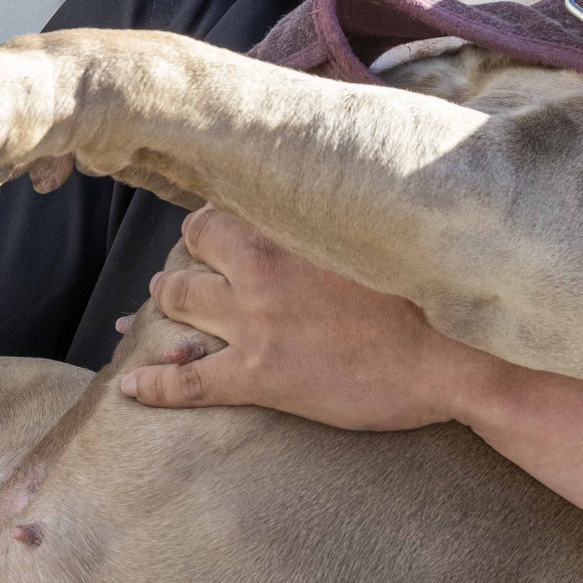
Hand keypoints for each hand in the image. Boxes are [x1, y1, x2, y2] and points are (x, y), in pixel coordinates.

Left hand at [117, 209, 500, 430]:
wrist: (452, 358)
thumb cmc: (430, 296)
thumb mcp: (386, 235)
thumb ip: (346, 217)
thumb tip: (347, 196)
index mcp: (295, 227)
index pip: (231, 208)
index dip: (215, 220)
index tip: (210, 226)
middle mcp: (264, 268)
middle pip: (196, 249)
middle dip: (184, 259)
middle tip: (177, 272)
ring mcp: (254, 323)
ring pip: (179, 303)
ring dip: (162, 305)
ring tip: (149, 311)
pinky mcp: (257, 376)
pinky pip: (187, 380)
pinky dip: (153, 383)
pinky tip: (130, 386)